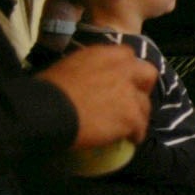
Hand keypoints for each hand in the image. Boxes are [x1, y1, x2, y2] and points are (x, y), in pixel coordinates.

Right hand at [37, 44, 154, 148]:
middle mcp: (123, 70)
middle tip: (133, 99)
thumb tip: (88, 80)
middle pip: (148, 74)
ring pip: (145, 105)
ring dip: (138, 114)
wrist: (47, 110)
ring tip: (129, 125)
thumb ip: (88, 69)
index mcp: (106, 54)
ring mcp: (130, 94)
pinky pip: (141, 127)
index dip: (126, 69)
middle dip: (143, 86)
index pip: (128, 55)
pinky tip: (129, 139)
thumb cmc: (47, 89)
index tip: (121, 79)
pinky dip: (136, 134)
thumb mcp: (68, 67)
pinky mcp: (131, 116)